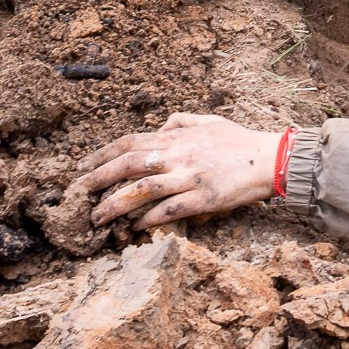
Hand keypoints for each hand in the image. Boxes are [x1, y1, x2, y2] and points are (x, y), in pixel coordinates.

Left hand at [73, 113, 283, 228]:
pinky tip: (134, 227)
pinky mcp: (203, 199)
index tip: (82, 167)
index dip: (102, 154)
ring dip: (115, 205)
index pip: (130, 142)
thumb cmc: (240, 142)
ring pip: (142, 190)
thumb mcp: (210, 121)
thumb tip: (160, 126)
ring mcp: (189, 177)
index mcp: (177, 138)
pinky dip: (148, 219)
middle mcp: (178, 155)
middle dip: (97, 178)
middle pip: (128, 164)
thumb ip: (182, 120)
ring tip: (97, 218)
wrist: (271, 159)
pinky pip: (168, 210)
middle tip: (77, 193)